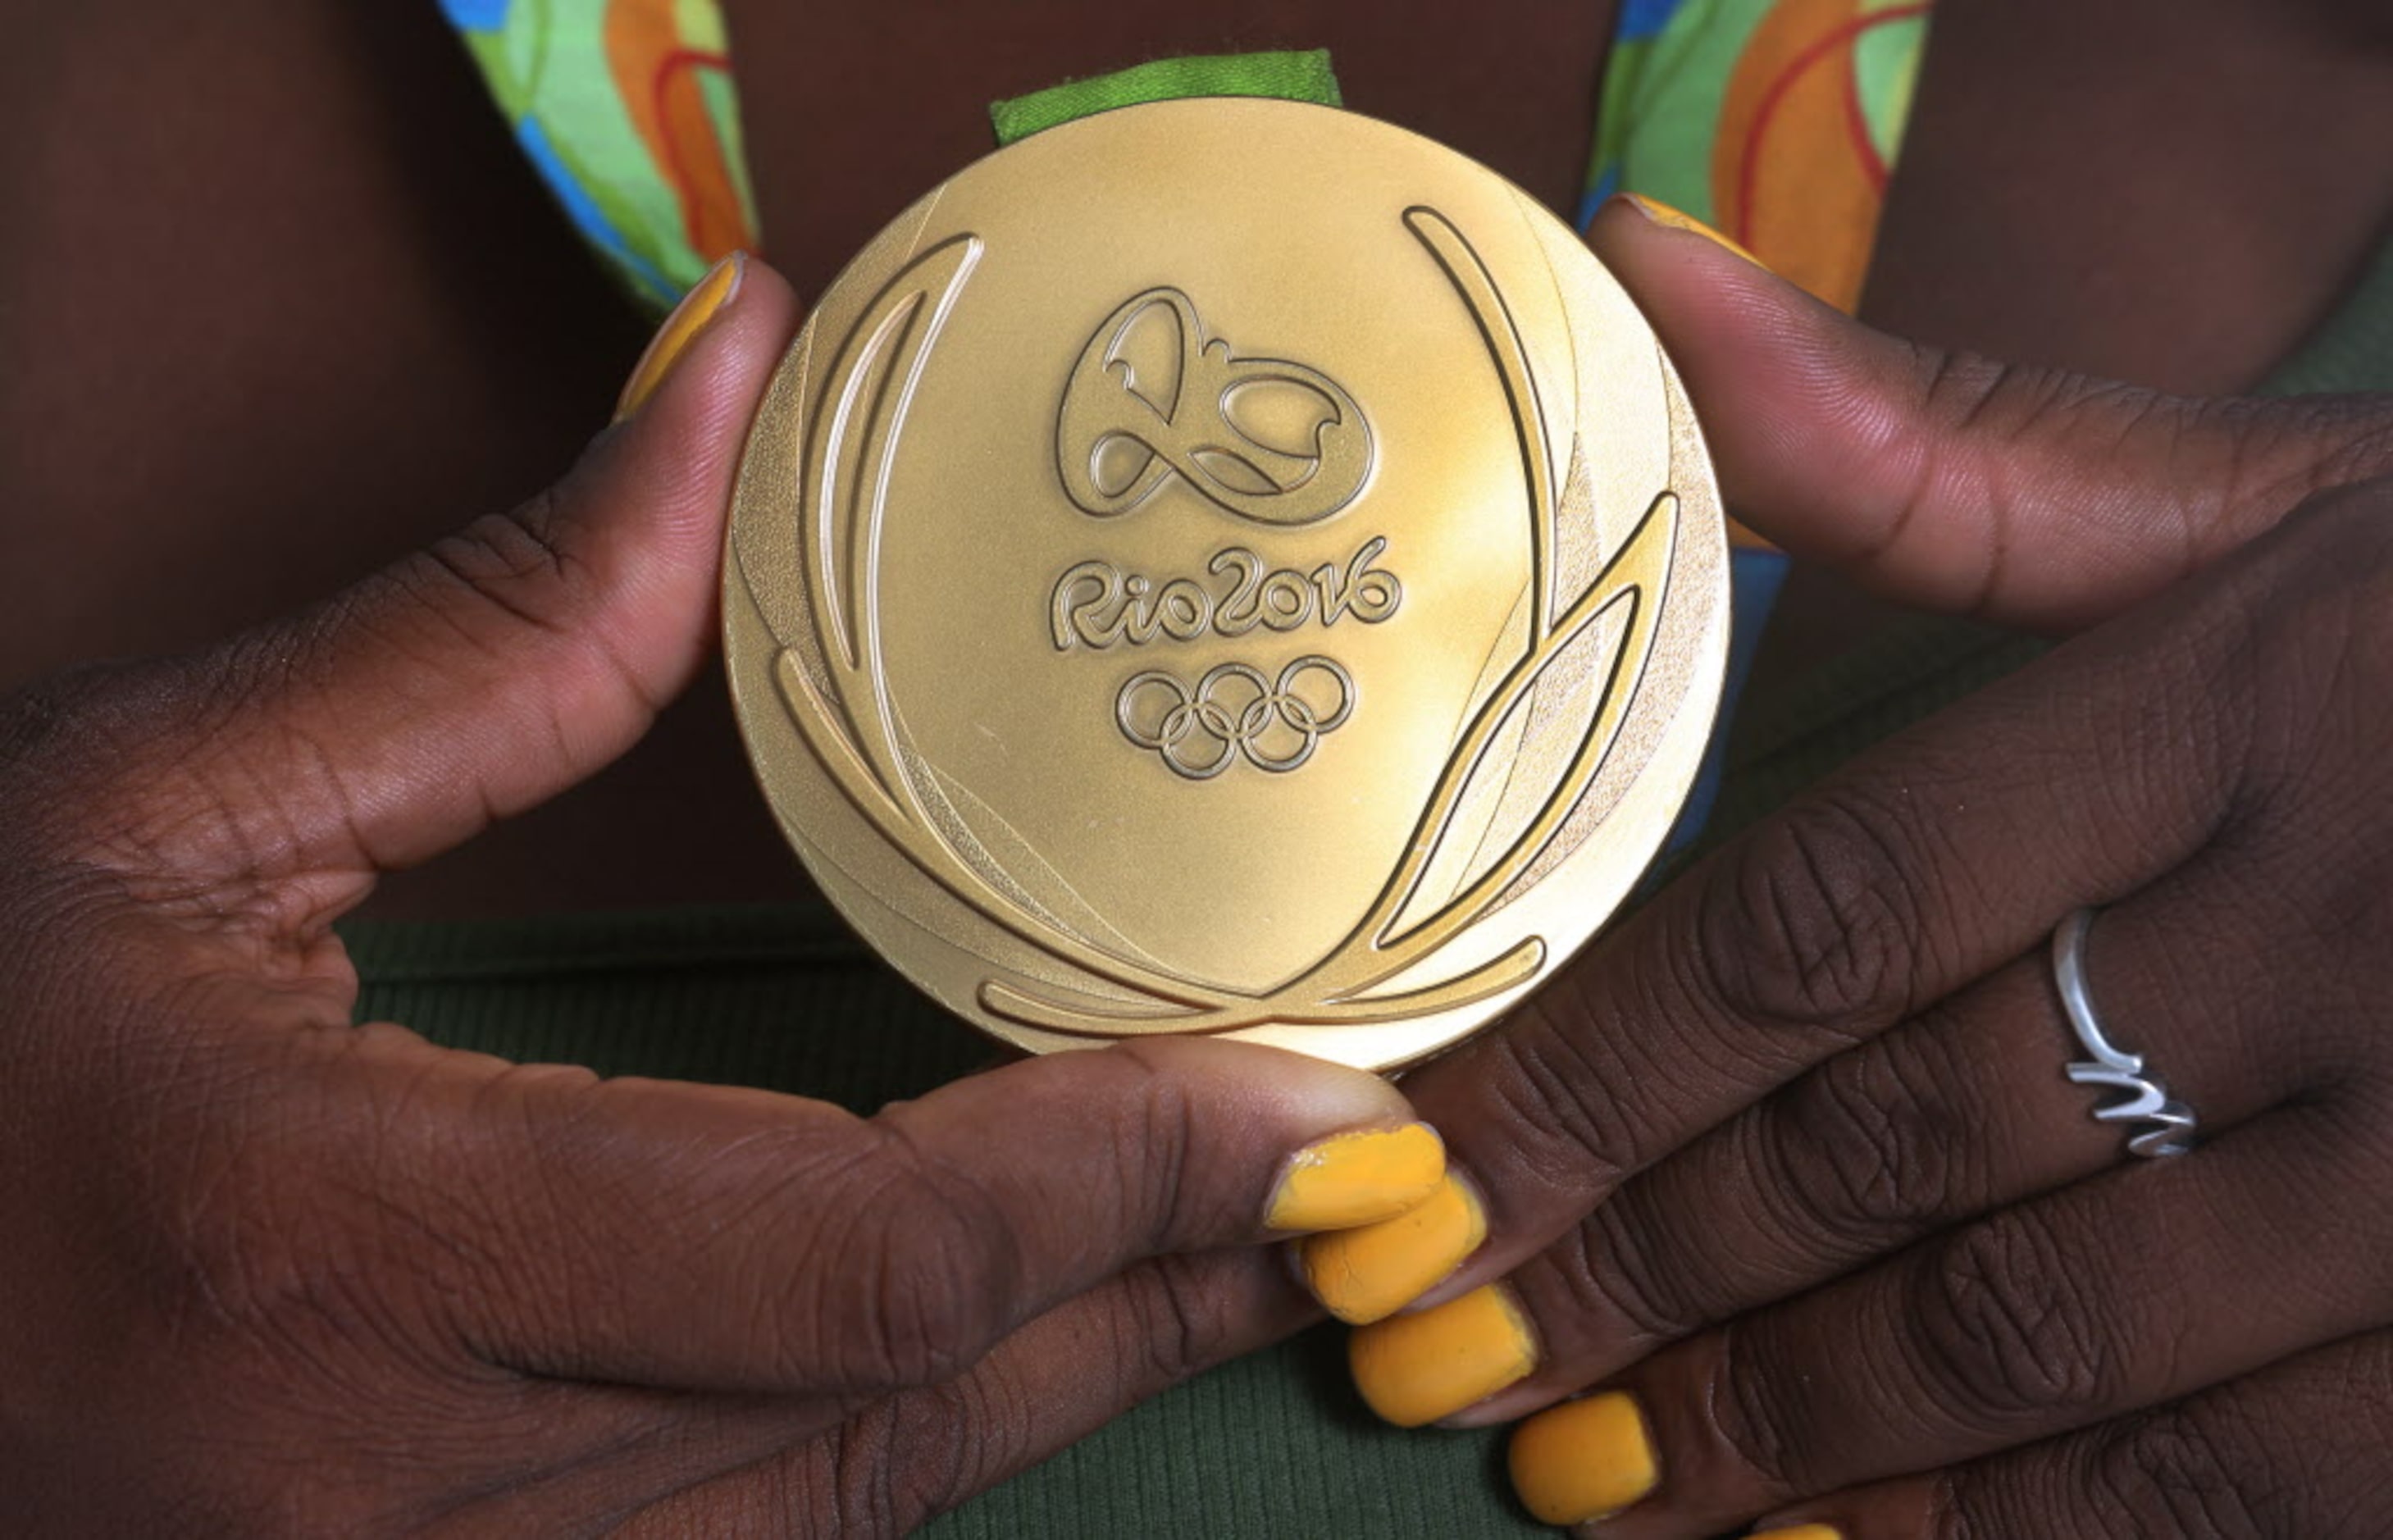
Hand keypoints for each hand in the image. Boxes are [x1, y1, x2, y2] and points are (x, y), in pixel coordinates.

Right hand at [0, 257, 1445, 1536]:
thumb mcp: (165, 816)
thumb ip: (496, 628)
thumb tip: (724, 377)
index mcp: (330, 1263)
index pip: (861, 1265)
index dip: (1129, 1176)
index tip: (1325, 1090)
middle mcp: (400, 1509)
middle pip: (919, 1406)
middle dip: (1171, 1277)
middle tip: (1366, 1152)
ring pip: (876, 1511)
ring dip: (1091, 1367)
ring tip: (1258, 1225)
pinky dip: (940, 1435)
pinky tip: (1041, 1330)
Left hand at [1301, 203, 2392, 1536]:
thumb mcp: (2255, 502)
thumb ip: (1941, 445)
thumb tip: (1639, 276)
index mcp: (2228, 703)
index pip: (1816, 921)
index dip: (1587, 1072)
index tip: (1408, 1176)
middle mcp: (2341, 928)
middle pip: (1890, 1142)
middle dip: (1635, 1273)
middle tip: (1430, 1352)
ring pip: (2045, 1335)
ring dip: (1784, 1429)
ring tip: (1586, 1480)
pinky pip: (2250, 1476)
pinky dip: (2033, 1527)